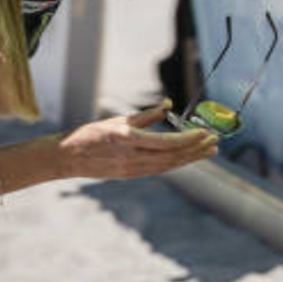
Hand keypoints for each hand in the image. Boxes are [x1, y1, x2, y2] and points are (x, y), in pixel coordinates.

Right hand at [57, 101, 217, 178]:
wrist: (68, 158)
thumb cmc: (90, 135)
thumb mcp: (117, 120)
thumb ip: (145, 116)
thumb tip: (167, 105)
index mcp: (127, 140)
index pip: (165, 143)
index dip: (188, 140)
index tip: (204, 133)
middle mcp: (131, 158)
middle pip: (172, 157)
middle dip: (196, 150)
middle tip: (215, 143)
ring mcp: (131, 170)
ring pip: (168, 166)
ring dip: (190, 158)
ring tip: (209, 151)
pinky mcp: (131, 176)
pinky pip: (159, 170)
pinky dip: (176, 163)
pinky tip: (188, 158)